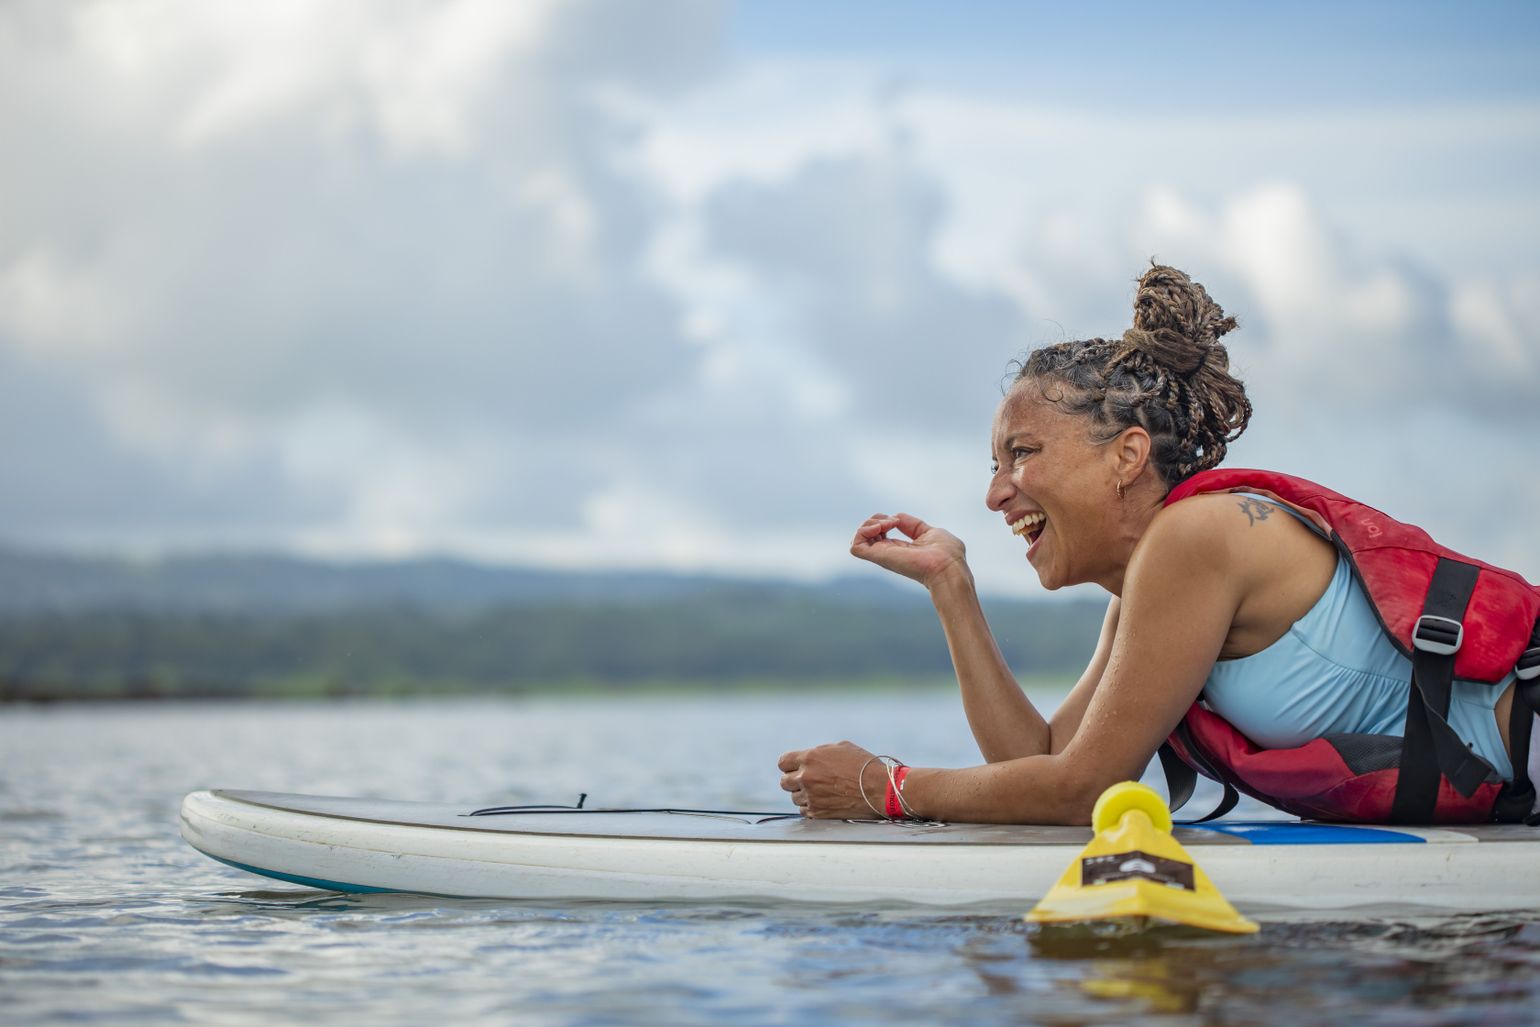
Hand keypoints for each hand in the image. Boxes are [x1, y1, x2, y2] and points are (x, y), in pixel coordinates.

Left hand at [777, 740, 887, 818]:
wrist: (880, 789)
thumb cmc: (865, 766)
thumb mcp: (841, 748)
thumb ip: (820, 753)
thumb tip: (810, 758)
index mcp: (810, 758)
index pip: (783, 762)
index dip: (789, 765)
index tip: (795, 768)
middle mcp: (806, 777)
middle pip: (785, 782)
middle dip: (794, 781)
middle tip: (808, 781)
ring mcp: (811, 797)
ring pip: (794, 798)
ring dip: (804, 795)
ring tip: (821, 792)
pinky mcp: (818, 813)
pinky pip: (804, 811)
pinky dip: (811, 808)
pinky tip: (824, 802)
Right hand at [850, 512, 967, 589]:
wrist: (947, 566)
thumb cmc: (947, 554)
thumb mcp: (929, 532)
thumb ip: (913, 526)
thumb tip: (897, 517)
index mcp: (900, 549)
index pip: (880, 533)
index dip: (884, 519)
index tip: (898, 520)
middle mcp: (889, 553)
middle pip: (867, 533)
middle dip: (875, 519)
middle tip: (892, 521)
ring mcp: (883, 556)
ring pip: (859, 538)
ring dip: (868, 524)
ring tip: (886, 524)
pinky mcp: (878, 558)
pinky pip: (855, 546)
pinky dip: (863, 532)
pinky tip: (880, 529)